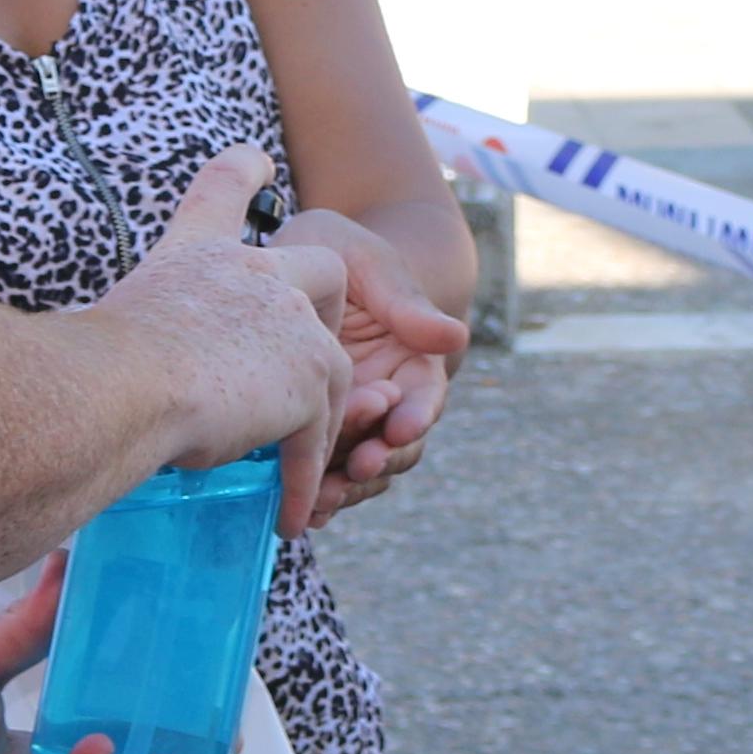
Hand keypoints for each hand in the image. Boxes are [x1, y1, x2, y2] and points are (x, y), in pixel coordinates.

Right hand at [94, 153, 360, 509]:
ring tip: (296, 468)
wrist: (111, 391)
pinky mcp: (310, 379)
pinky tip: (286, 516)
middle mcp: (251, 271)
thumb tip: (86, 382)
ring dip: (314, 422)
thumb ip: (136, 343)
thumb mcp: (111, 334)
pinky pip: (316, 437)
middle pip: (325, 268)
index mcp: (194, 252)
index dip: (244, 170)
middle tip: (306, 363)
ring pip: (333, 368)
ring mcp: (290, 321)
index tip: (258, 159)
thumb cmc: (84, 372)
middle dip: (327, 313)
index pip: (223, 187)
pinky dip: (301, 480)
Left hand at [276, 202, 457, 521]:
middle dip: (379, 460)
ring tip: (322, 497)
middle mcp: (388, 396)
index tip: (400, 426)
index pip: (424, 398)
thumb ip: (406, 303)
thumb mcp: (370, 263)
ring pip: (360, 466)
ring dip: (347, 487)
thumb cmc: (341, 249)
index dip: (417, 416)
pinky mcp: (313, 428)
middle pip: (396, 445)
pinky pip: (319, 468)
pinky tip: (297, 504)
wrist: (296, 258)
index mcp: (413, 359)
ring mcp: (351, 417)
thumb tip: (457, 336)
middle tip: (356, 466)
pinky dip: (313, 489)